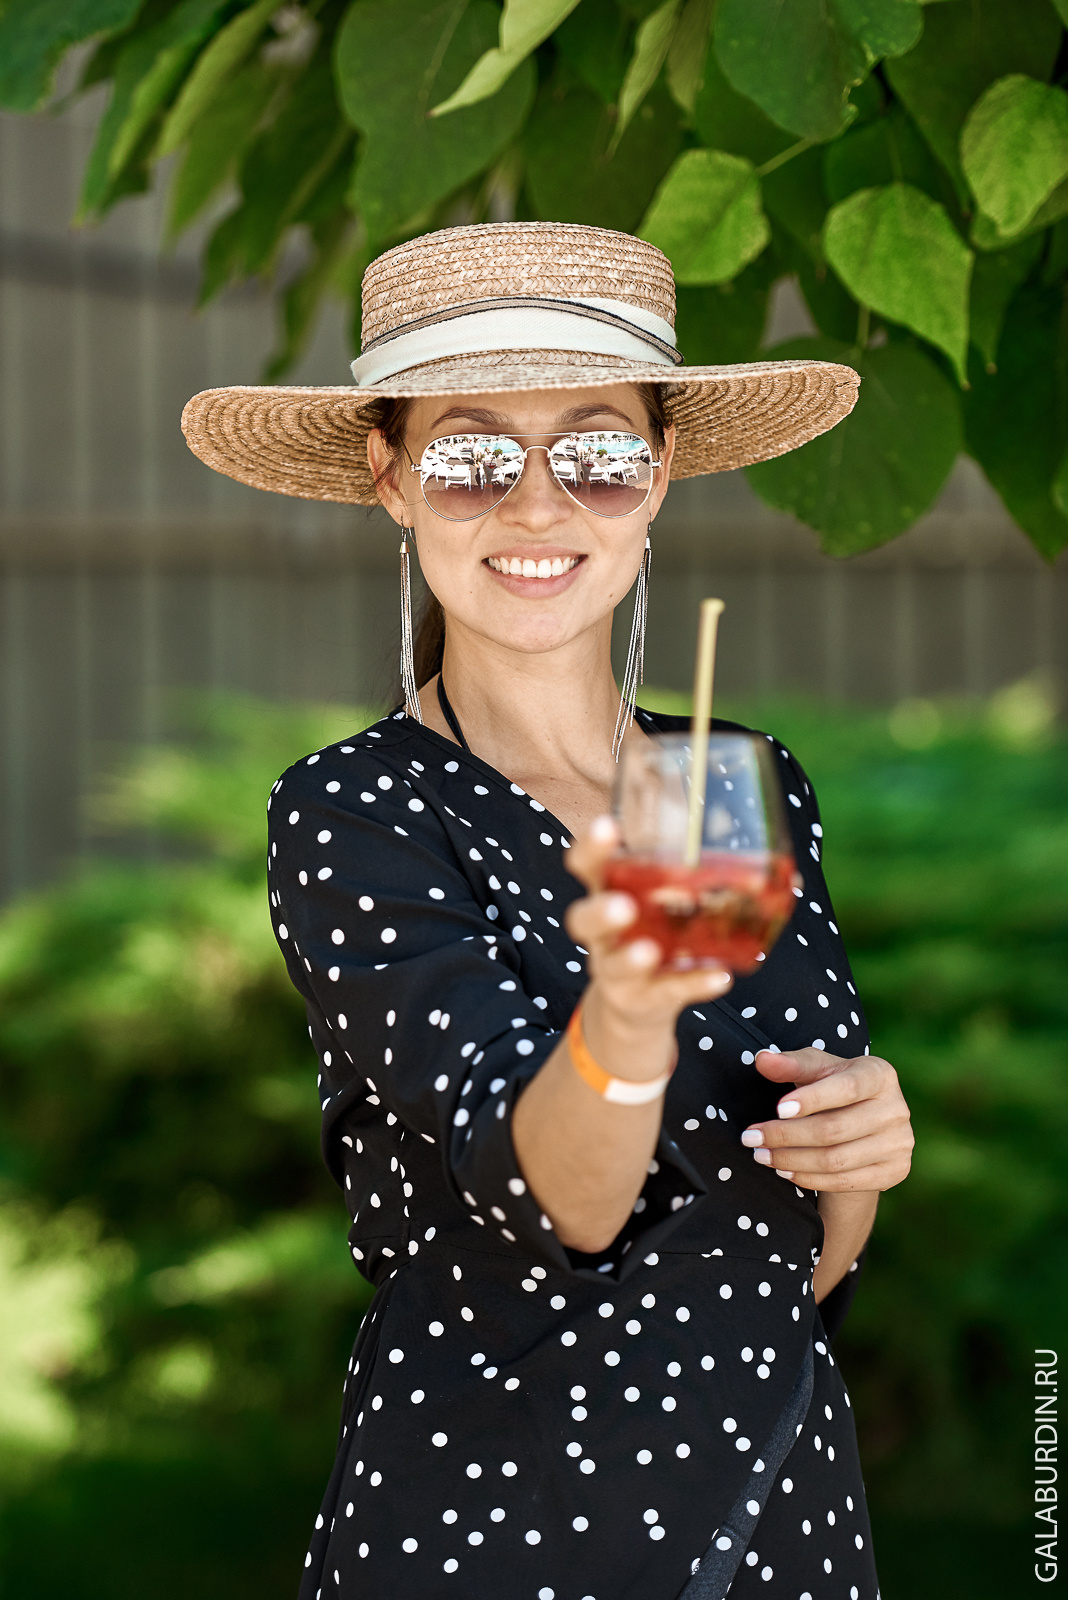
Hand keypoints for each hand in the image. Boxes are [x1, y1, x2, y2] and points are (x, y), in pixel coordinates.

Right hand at [565, 815, 732, 1076]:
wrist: (635, 1004)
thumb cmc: (654, 934)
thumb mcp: (662, 904)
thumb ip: (703, 882)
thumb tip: (787, 871)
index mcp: (607, 894)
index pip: (586, 865)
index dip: (592, 847)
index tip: (608, 826)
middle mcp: (603, 933)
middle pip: (582, 920)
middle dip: (600, 912)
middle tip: (624, 907)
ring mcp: (616, 970)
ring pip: (614, 965)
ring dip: (631, 959)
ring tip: (650, 951)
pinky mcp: (642, 999)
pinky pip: (667, 991)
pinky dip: (694, 984)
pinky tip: (720, 978)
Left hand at [741, 1047, 913, 1192]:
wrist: (864, 1125)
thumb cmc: (833, 1086)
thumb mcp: (816, 1069)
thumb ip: (791, 1063)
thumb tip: (762, 1059)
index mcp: (880, 1074)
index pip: (847, 1087)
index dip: (812, 1099)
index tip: (777, 1108)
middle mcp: (897, 1109)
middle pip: (834, 1129)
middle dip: (786, 1135)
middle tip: (751, 1137)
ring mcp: (899, 1143)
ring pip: (836, 1160)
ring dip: (791, 1160)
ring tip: (761, 1155)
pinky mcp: (895, 1171)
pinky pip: (845, 1182)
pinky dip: (809, 1178)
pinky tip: (783, 1171)